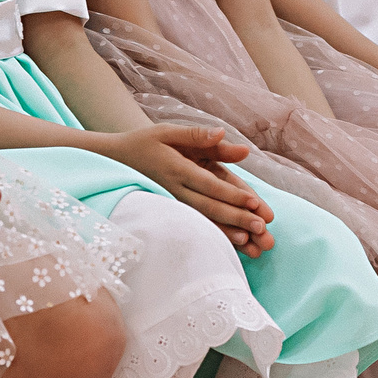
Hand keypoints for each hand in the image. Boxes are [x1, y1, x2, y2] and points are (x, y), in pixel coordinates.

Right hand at [101, 124, 275, 255]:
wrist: (115, 161)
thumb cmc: (145, 142)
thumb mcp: (169, 132)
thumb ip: (199, 136)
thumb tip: (224, 135)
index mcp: (178, 169)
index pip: (209, 184)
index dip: (232, 195)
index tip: (255, 203)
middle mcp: (176, 191)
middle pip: (210, 208)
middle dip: (237, 219)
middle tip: (262, 229)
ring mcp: (174, 205)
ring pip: (205, 223)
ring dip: (230, 235)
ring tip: (254, 246)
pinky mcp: (173, 213)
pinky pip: (197, 226)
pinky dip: (216, 236)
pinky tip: (236, 246)